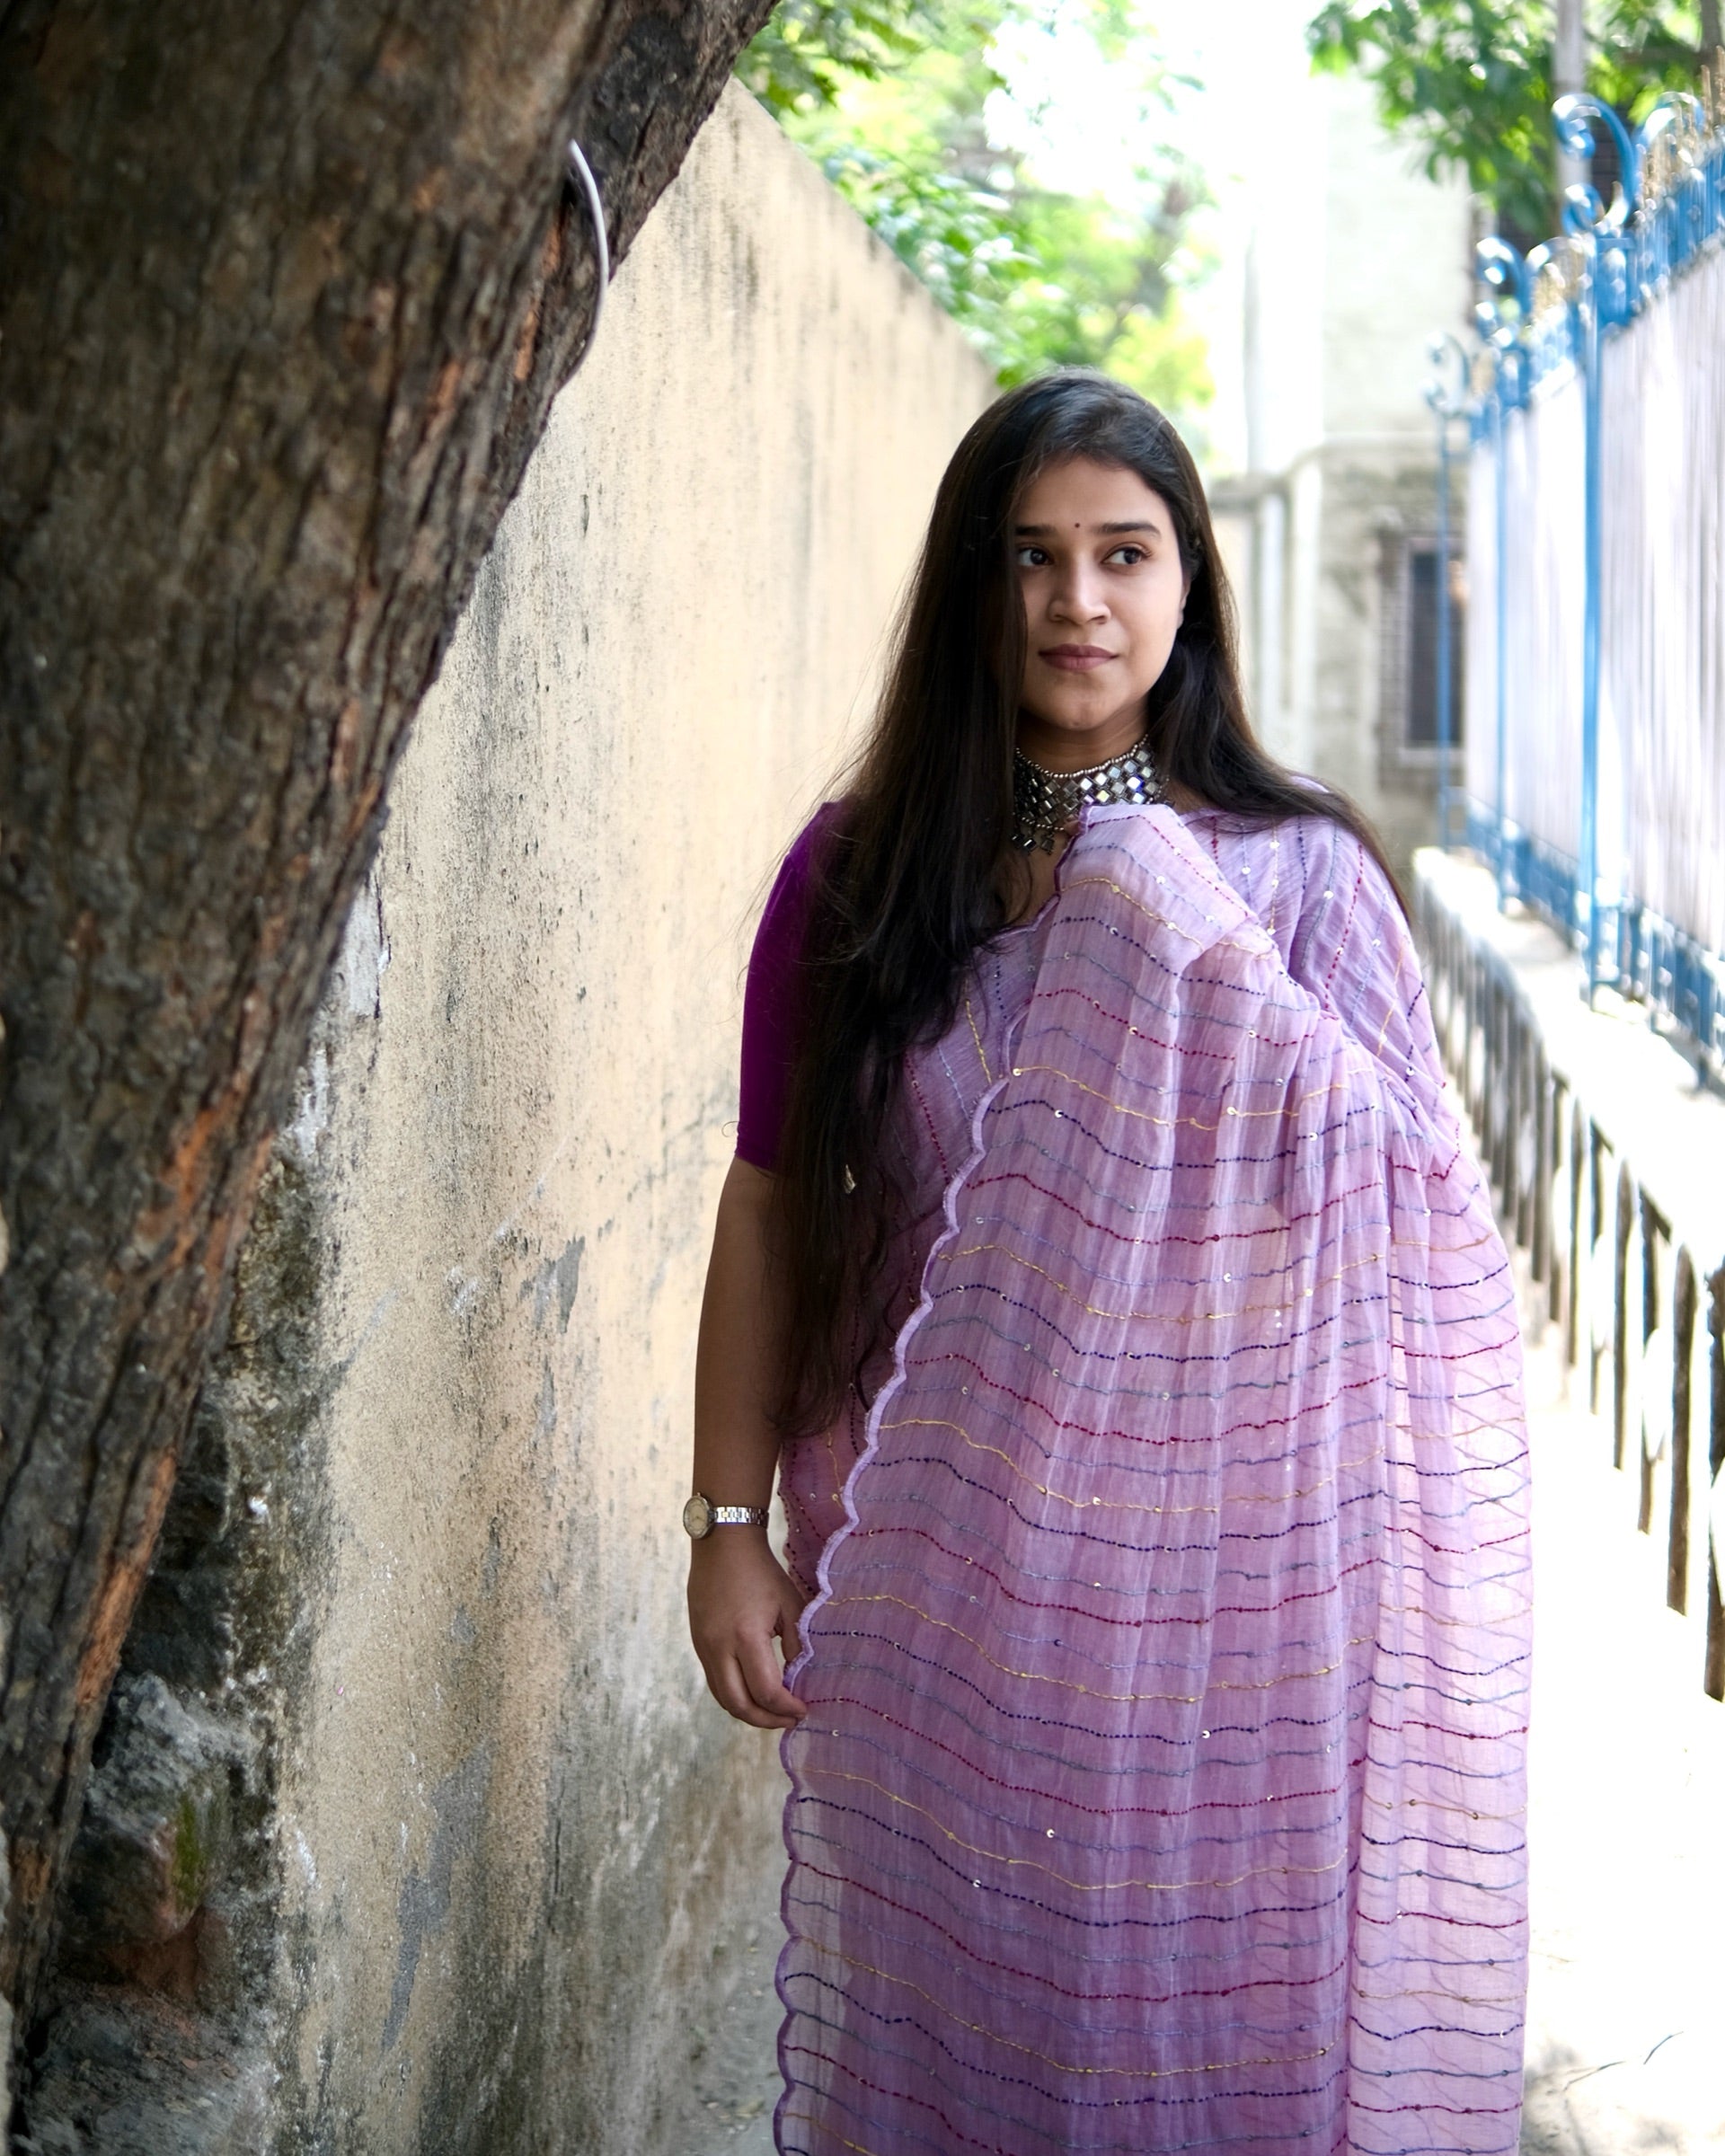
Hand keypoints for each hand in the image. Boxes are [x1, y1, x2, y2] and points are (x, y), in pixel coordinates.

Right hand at [687, 1529, 808, 1729]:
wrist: (723, 1544)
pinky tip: (753, 1693)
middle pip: (739, 1705)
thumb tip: (798, 1678)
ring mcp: (704, 1648)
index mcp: (746, 1636)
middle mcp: (719, 1647)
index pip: (766, 1691)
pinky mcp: (698, 1644)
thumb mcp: (789, 1603)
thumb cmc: (761, 1571)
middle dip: (766, 1720)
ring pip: (723, 1698)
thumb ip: (796, 1644)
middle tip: (789, 1719)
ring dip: (748, 1712)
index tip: (804, 1709)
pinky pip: (714, 1682)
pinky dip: (734, 1696)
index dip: (787, 1707)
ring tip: (773, 1712)